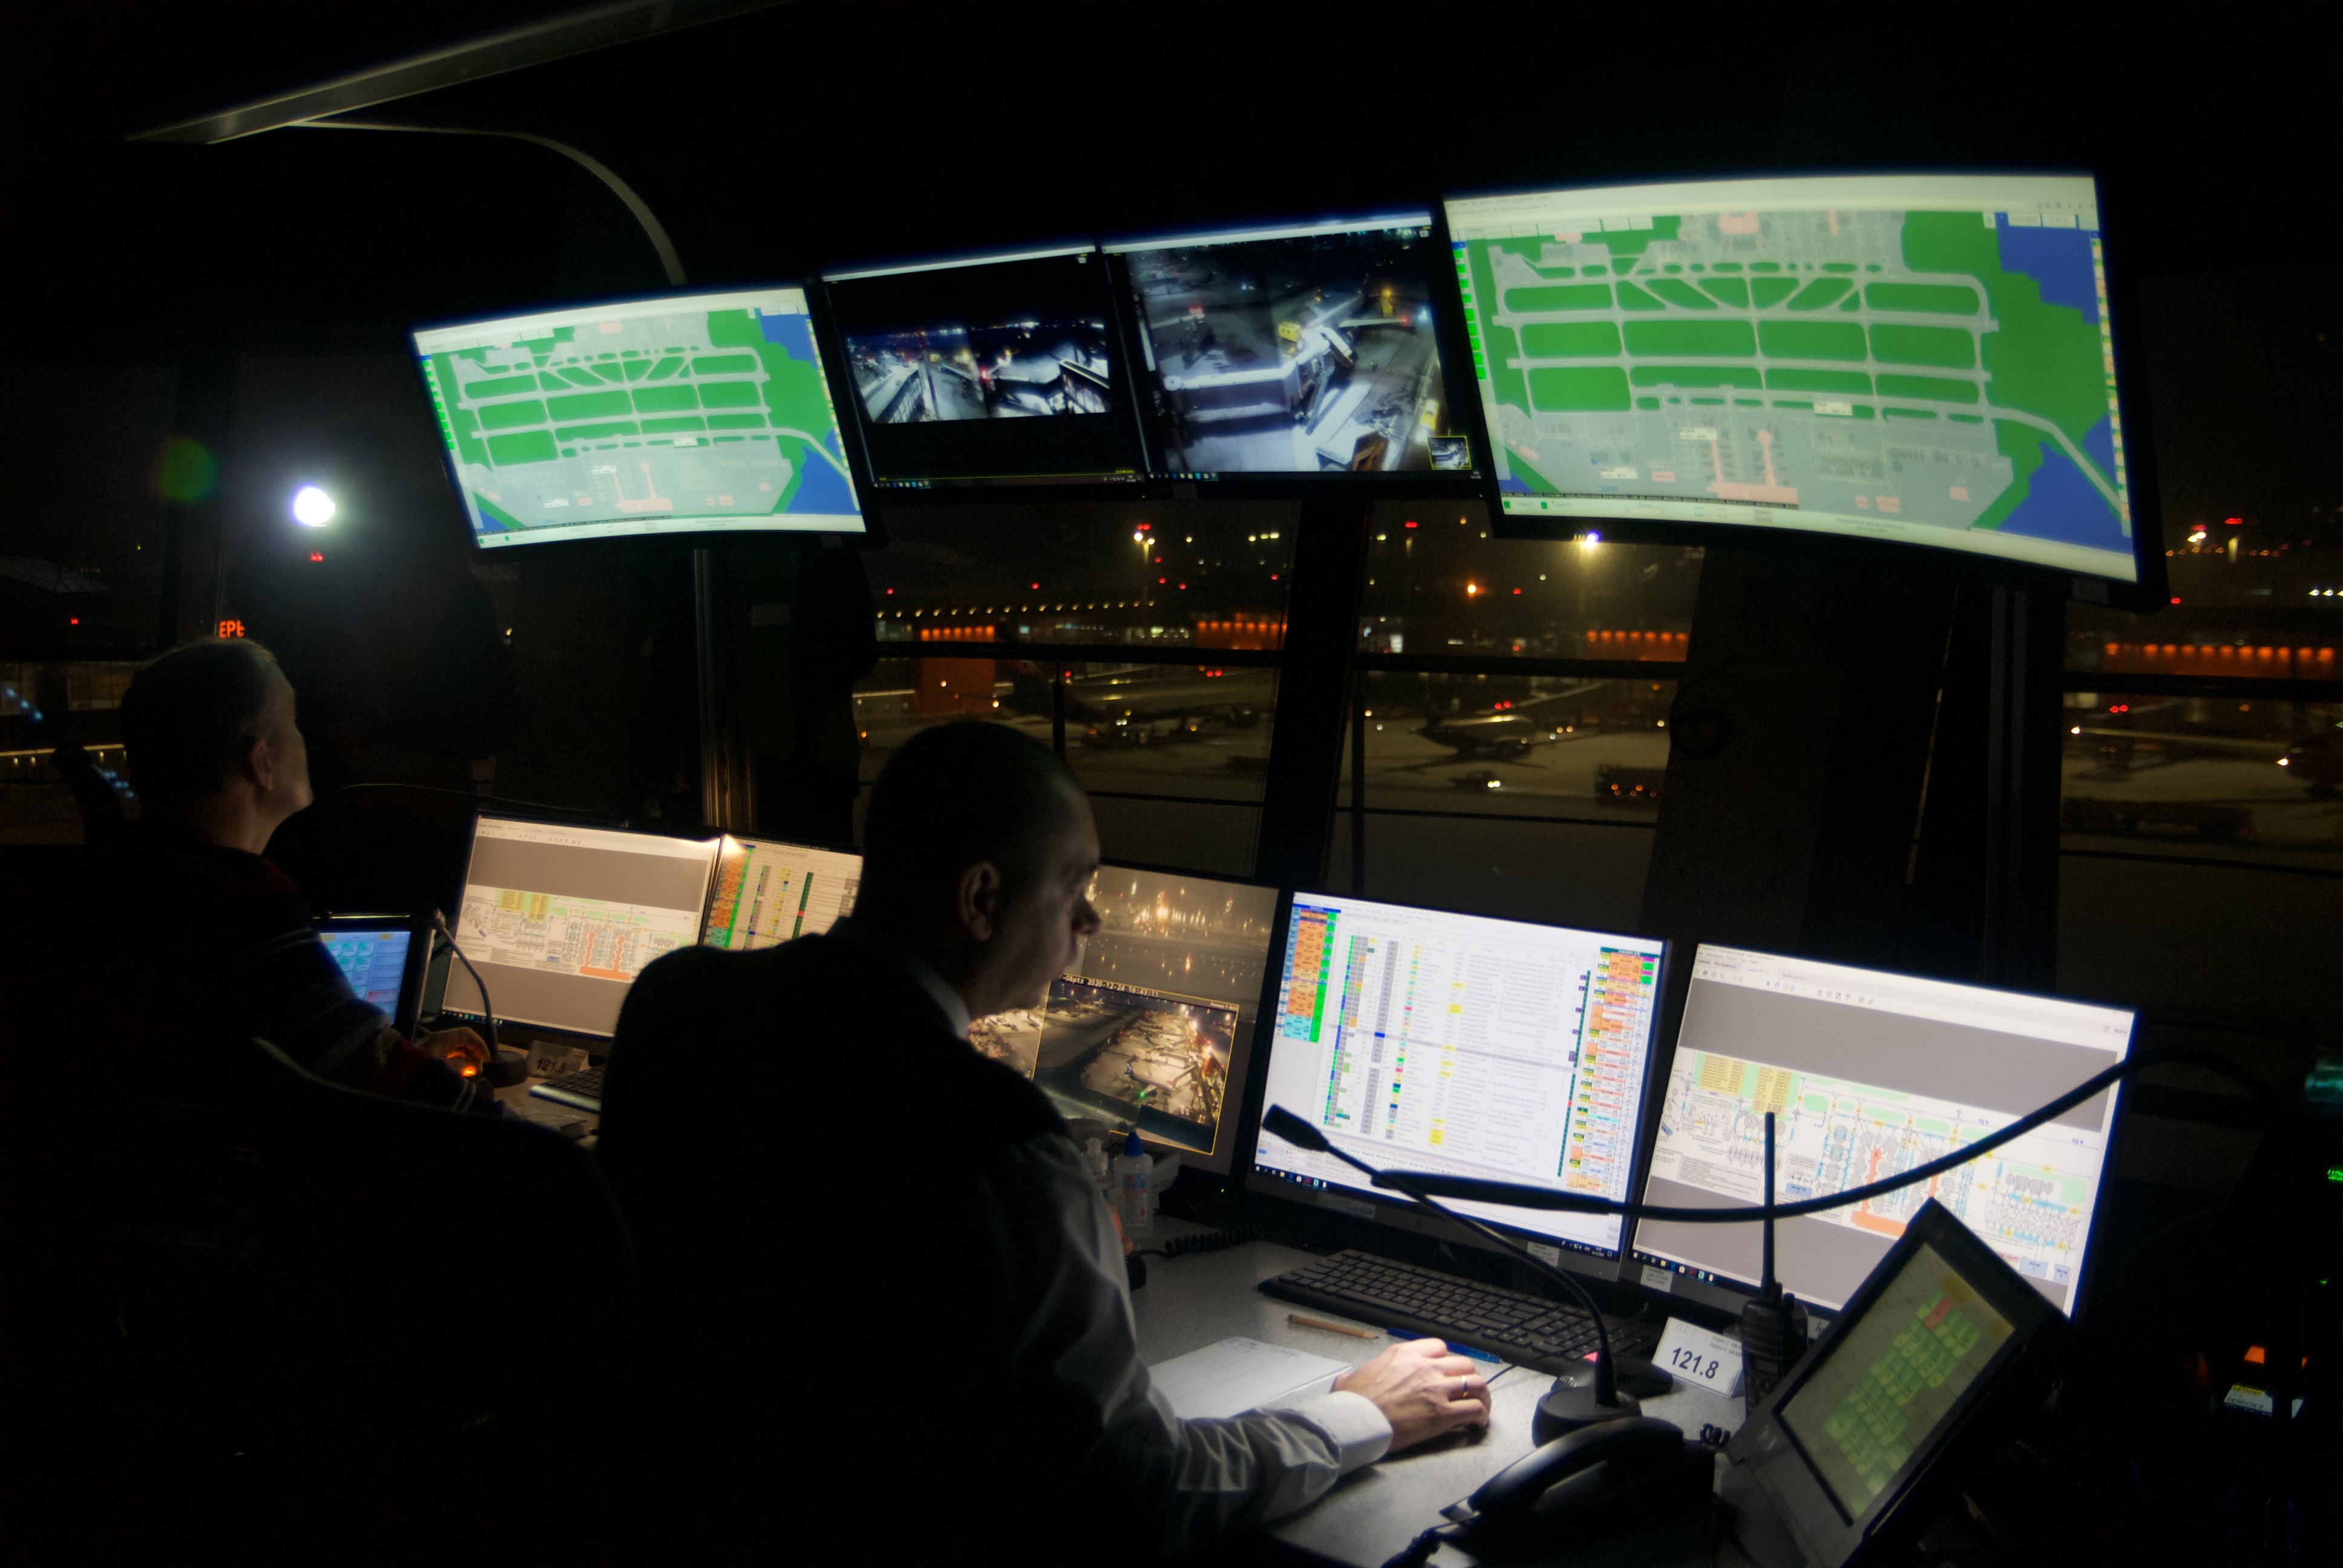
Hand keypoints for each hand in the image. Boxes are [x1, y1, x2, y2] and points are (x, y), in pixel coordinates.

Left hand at [418, 1026, 487, 1072]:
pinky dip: (455, 1065)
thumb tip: (467, 1065)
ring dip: (465, 1061)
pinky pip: (446, 1058)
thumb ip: (461, 1065)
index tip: (487, 1060)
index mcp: (442, 1038)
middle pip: (461, 1043)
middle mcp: (437, 1041)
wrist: (392, 1078)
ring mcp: (431, 1049)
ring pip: (454, 1051)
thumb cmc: (420, 1072)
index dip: (480, 1045)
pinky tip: (457, 1075)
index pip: (467, 1034)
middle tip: (477, 1072)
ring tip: (469, 1075)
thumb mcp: (444, 1069)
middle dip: (473, 1055)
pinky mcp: (426, 1059)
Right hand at [1333, 1336, 1491, 1451]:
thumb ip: (1356, 1375)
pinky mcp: (1443, 1413)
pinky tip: (1478, 1423)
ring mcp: (1436, 1389)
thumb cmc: (1353, 1403)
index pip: (1439, 1347)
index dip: (1446, 1360)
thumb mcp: (1352, 1377)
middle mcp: (1425, 1367)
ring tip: (1481, 1405)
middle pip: (1464, 1364)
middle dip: (1469, 1377)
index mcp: (1405, 1354)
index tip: (1446, 1371)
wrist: (1356, 1421)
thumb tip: (1346, 1380)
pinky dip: (1481, 1416)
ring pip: (1475, 1384)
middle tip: (1468, 1389)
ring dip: (1481, 1395)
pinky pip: (1474, 1409)